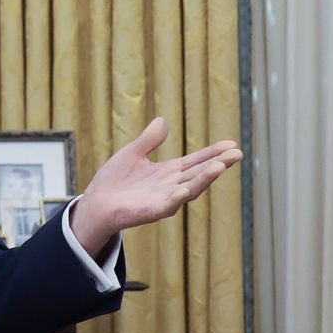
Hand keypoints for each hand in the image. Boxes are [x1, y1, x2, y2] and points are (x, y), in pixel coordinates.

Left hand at [70, 118, 242, 255]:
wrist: (95, 204)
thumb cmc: (114, 181)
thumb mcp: (132, 154)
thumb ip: (148, 140)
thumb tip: (162, 120)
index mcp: (169, 172)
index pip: (196, 161)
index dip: (213, 153)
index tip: (232, 144)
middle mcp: (171, 186)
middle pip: (199, 174)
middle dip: (217, 164)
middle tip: (236, 154)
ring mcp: (162, 200)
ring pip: (188, 190)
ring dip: (204, 180)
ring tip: (219, 167)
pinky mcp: (150, 212)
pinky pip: (166, 207)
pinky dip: (175, 199)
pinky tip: (183, 191)